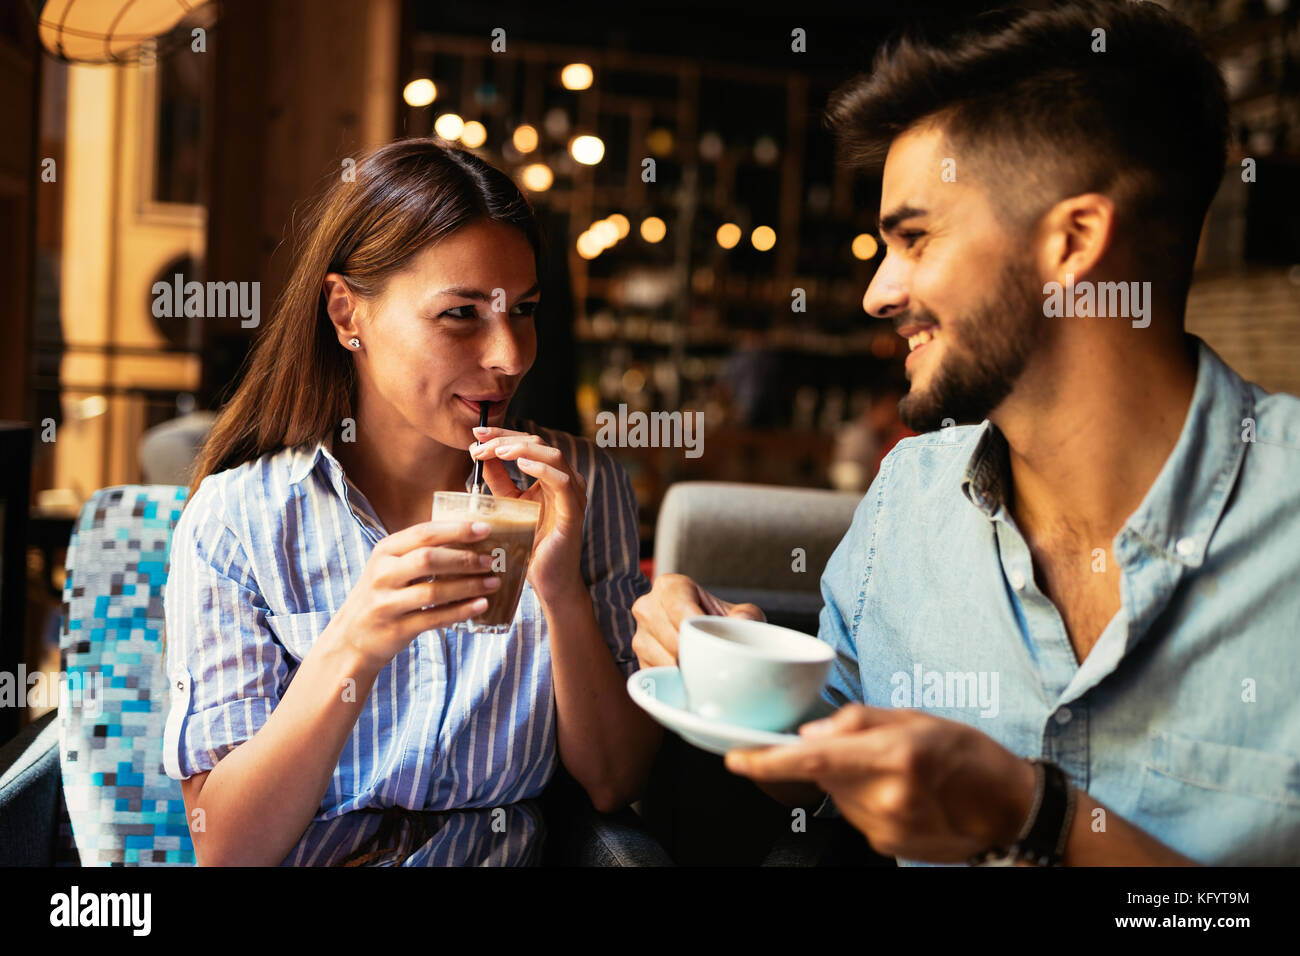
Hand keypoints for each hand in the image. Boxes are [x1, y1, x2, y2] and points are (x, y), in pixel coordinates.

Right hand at [330, 519, 499, 670]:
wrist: (351, 637)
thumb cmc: (383, 594)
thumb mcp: (391, 566)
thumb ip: (420, 552)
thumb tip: (471, 539)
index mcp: (385, 551)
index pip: (424, 533)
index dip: (457, 529)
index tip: (485, 529)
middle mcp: (383, 574)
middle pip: (429, 559)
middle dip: (465, 558)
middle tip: (491, 560)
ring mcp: (387, 603)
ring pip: (433, 591)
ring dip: (468, 586)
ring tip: (493, 582)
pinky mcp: (396, 629)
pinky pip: (434, 618)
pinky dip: (460, 611)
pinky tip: (480, 605)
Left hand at [469, 426, 586, 601]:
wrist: (548, 580)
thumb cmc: (530, 545)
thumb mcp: (508, 505)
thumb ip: (498, 480)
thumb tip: (479, 453)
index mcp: (551, 476)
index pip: (528, 444)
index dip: (502, 434)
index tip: (476, 433)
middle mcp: (566, 480)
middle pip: (538, 444)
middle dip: (506, 439)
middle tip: (479, 443)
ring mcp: (573, 495)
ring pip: (553, 456)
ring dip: (522, 449)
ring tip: (497, 451)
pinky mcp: (573, 512)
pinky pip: (562, 482)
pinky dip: (542, 468)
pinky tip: (521, 464)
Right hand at [629, 573, 764, 668]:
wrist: (706, 637)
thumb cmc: (721, 622)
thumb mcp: (741, 613)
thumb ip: (747, 615)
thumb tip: (739, 622)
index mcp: (669, 586)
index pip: (677, 606)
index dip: (694, 626)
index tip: (710, 641)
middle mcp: (647, 607)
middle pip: (670, 636)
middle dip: (695, 651)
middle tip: (716, 660)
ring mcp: (640, 635)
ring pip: (663, 658)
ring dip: (688, 667)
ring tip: (706, 667)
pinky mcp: (640, 661)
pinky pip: (657, 675)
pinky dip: (677, 680)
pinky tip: (692, 677)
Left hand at [724, 704, 1037, 861]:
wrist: (1010, 809)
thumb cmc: (969, 755)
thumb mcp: (916, 718)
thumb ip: (858, 721)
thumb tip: (811, 733)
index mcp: (894, 757)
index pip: (815, 761)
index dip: (769, 761)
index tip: (736, 757)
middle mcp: (887, 797)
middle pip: (824, 776)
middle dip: (829, 758)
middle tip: (867, 748)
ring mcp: (887, 828)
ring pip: (838, 796)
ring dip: (848, 779)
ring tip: (892, 770)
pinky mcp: (887, 846)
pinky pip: (855, 815)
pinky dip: (864, 798)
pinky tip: (898, 792)